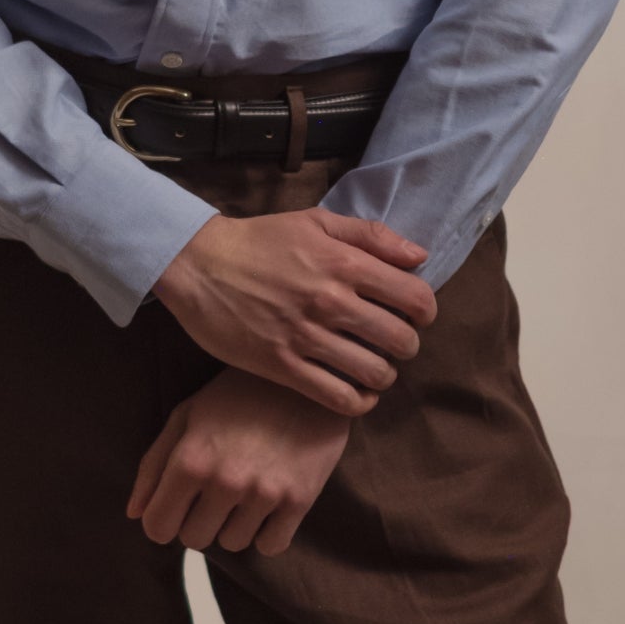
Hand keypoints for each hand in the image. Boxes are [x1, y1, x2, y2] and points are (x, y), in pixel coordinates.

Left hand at [127, 367, 351, 555]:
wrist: (305, 377)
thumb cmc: (238, 393)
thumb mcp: (188, 414)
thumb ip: (155, 464)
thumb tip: (134, 514)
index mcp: (191, 459)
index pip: (157, 528)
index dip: (164, 517)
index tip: (179, 502)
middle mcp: (225, 480)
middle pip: (195, 540)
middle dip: (199, 519)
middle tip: (215, 489)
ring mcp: (263, 492)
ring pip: (233, 543)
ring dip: (235, 523)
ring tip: (246, 485)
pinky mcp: (299, 500)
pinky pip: (270, 546)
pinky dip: (267, 531)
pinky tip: (270, 499)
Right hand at [150, 207, 436, 415]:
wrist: (199, 265)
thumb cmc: (260, 240)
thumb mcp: (315, 222)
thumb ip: (370, 235)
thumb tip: (420, 255)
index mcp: (342, 263)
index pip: (415, 297)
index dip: (425, 309)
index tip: (414, 313)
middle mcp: (330, 302)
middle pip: (401, 340)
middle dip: (407, 344)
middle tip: (392, 340)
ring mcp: (306, 338)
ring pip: (375, 373)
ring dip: (383, 373)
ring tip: (373, 364)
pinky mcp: (283, 368)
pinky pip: (339, 399)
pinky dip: (359, 401)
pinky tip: (356, 390)